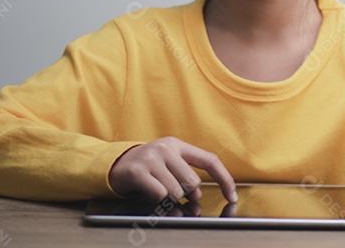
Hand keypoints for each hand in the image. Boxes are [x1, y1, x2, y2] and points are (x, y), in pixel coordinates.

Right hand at [108, 136, 237, 202]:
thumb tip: (197, 197)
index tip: (231, 195)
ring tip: (157, 188)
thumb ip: (185, 177)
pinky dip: (156, 199)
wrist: (113, 166)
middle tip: (173, 192)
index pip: (209, 161)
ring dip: (169, 197)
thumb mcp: (168, 166)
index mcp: (178, 145)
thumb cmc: (146, 168)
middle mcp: (166, 147)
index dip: (224, 179)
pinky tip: (147, 191)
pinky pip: (159, 194)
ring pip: (176, 190)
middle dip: (186, 193)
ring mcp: (151, 157)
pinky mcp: (138, 171)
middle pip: (192, 182)